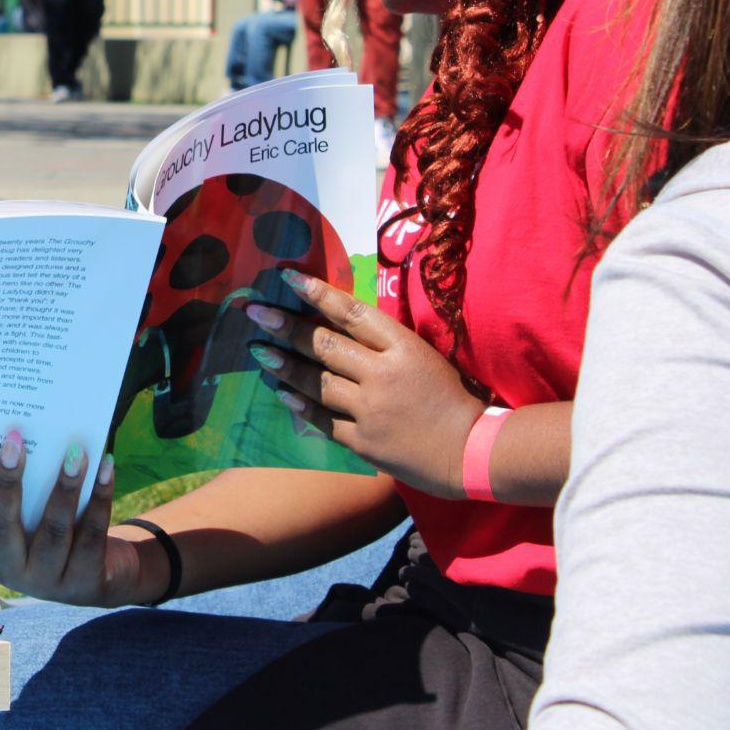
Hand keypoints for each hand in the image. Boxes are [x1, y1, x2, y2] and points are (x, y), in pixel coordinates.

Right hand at [0, 430, 149, 607]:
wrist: (103, 581)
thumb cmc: (54, 535)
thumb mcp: (29, 522)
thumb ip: (16, 493)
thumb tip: (10, 431)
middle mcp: (14, 572)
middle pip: (3, 527)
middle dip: (7, 482)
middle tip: (11, 439)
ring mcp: (50, 580)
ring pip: (54, 529)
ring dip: (64, 486)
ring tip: (74, 449)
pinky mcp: (87, 580)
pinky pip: (93, 532)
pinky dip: (100, 495)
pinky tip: (105, 465)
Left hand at [246, 270, 484, 499]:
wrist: (473, 452)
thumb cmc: (454, 399)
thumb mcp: (425, 358)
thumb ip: (386, 344)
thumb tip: (341, 326)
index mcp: (404, 347)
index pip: (352, 313)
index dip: (318, 293)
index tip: (288, 277)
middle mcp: (383, 374)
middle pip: (325, 345)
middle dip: (286, 326)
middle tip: (256, 313)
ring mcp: (371, 410)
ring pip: (318, 381)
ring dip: (285, 365)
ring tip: (259, 352)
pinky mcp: (365, 442)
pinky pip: (323, 420)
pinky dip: (300, 405)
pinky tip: (281, 393)